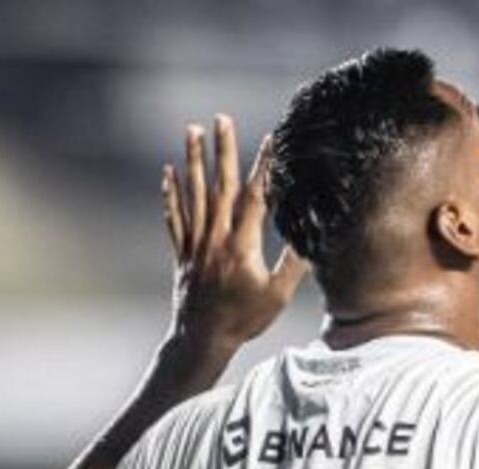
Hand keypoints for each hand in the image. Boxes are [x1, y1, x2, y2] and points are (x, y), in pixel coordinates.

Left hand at [161, 114, 310, 350]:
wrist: (201, 339)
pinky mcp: (183, 253)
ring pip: (193, 194)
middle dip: (222, 150)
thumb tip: (310, 237)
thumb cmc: (243, 320)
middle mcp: (215, 239)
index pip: (254, 198)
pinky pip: (175, 216)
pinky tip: (169, 172)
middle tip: (220, 119)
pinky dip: (171, 193)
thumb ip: (293, 265)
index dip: (263, 168)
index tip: (270, 141)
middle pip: (219, 186)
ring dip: (193, 160)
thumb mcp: (276, 297)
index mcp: (241, 246)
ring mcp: (195, 244)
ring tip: (191, 130)